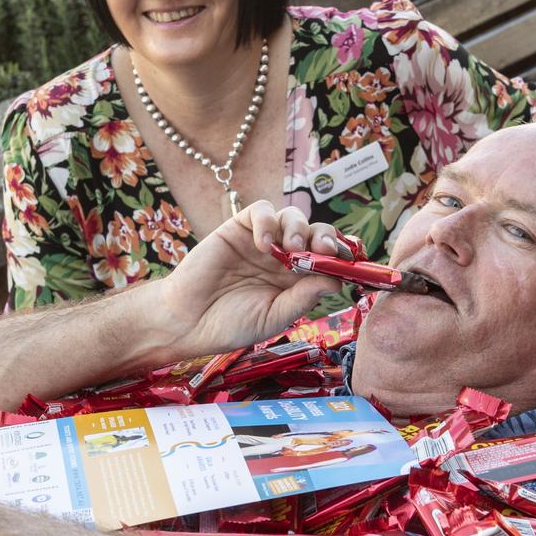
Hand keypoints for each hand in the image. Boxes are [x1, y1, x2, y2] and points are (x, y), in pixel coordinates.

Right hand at [157, 200, 342, 355]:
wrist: (187, 321)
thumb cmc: (230, 324)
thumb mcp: (273, 318)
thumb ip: (302, 299)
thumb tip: (336, 280)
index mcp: (297, 280)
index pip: (328, 259)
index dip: (341, 256)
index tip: (347, 262)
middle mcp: (284, 257)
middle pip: (316, 233)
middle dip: (325, 238)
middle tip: (323, 250)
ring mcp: (262, 241)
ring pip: (292, 217)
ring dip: (298, 229)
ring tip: (290, 249)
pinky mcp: (238, 228)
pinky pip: (261, 211)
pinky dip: (268, 220)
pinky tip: (263, 242)